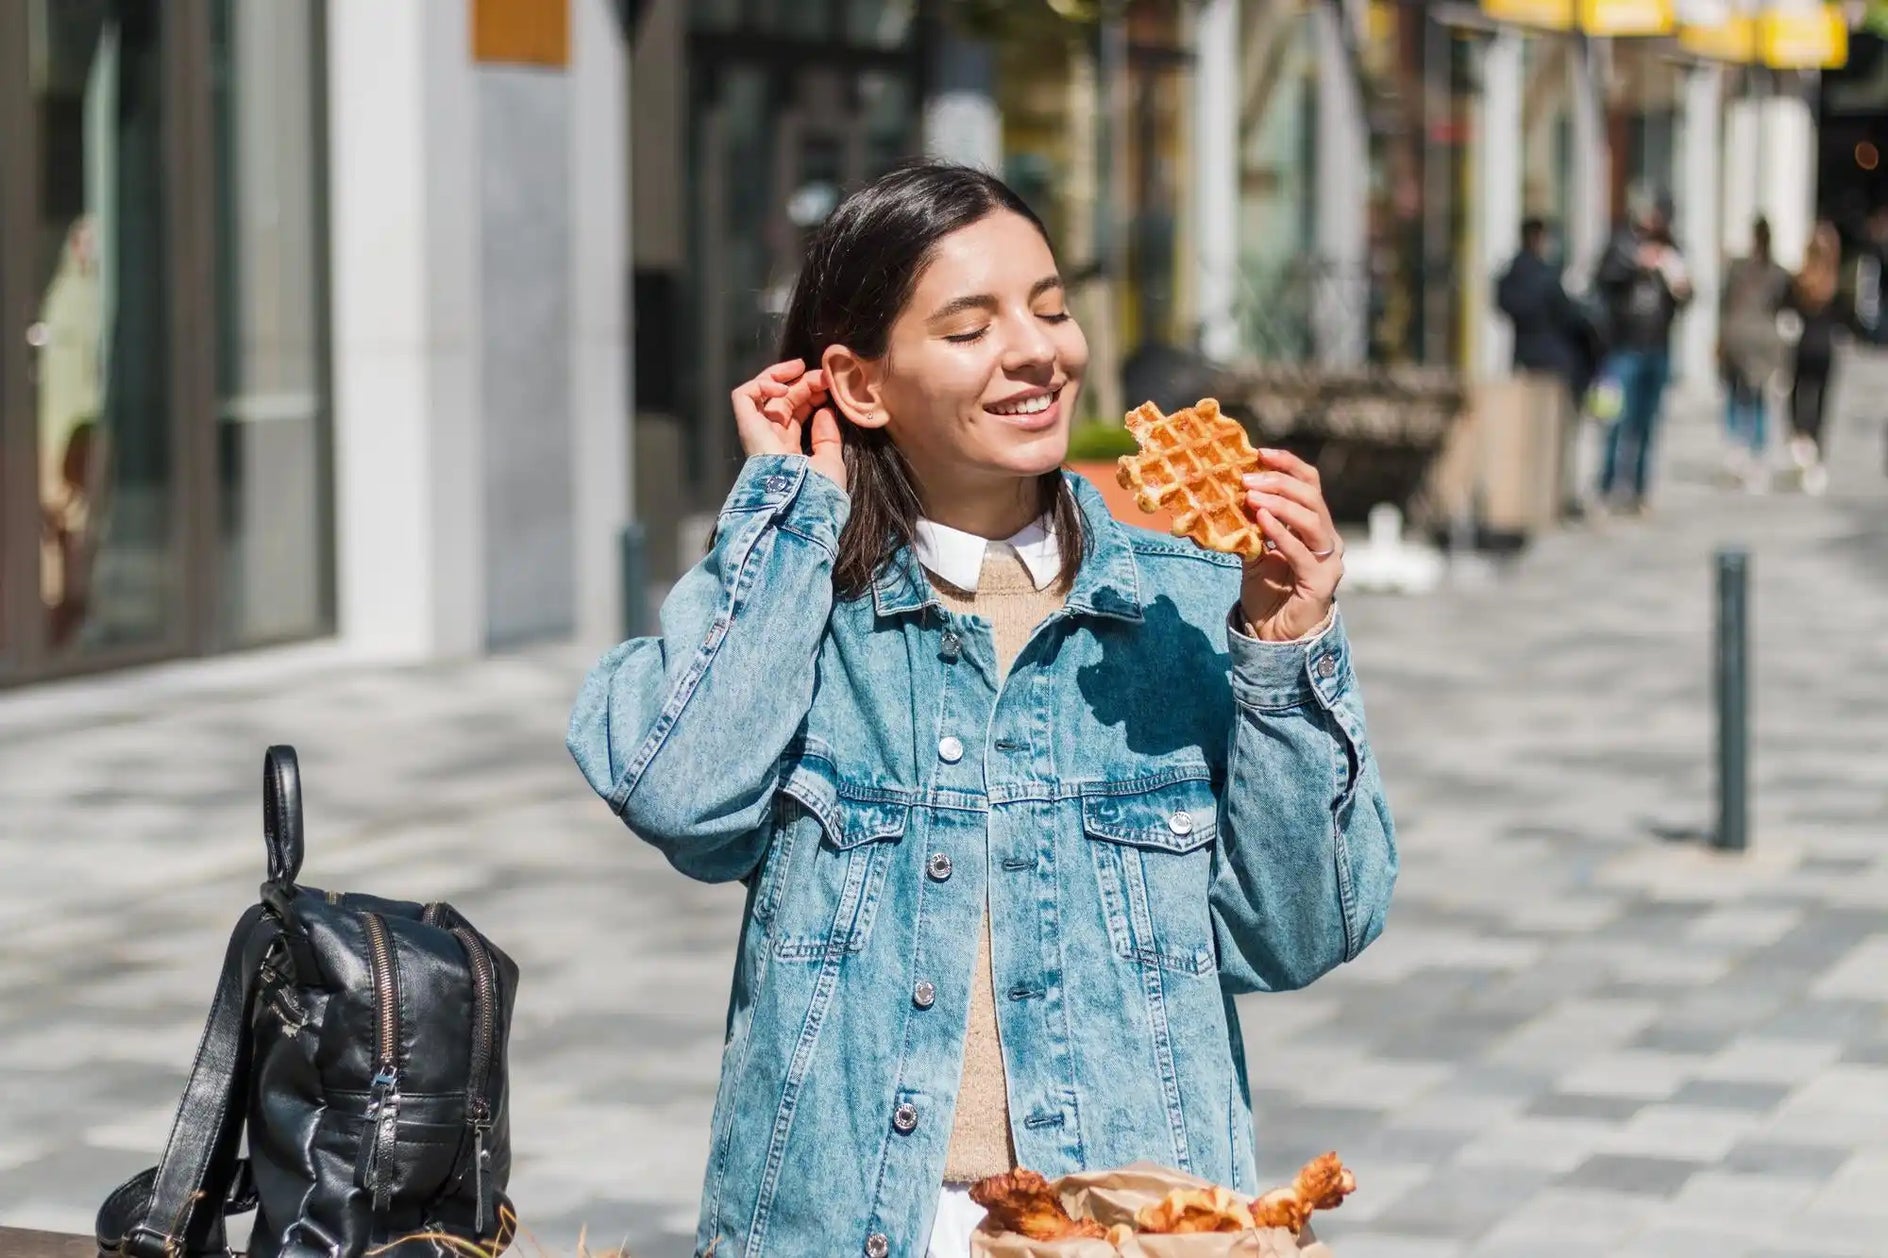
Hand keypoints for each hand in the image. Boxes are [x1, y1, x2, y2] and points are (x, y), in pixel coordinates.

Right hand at [731, 360, 846, 491]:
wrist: (803, 504)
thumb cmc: (818, 490)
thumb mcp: (831, 460)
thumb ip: (827, 436)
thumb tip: (824, 410)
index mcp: (789, 451)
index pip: (796, 413)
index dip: (811, 395)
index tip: (830, 387)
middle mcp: (771, 441)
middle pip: (783, 401)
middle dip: (803, 383)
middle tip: (824, 376)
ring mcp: (757, 434)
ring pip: (762, 394)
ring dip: (781, 377)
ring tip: (801, 370)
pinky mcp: (747, 428)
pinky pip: (744, 396)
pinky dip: (761, 384)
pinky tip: (783, 388)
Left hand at [1239, 449, 1342, 640]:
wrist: (1274, 634)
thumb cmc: (1267, 592)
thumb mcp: (1252, 552)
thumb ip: (1246, 527)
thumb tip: (1221, 497)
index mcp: (1313, 524)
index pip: (1309, 483)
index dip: (1287, 465)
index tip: (1260, 453)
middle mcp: (1327, 538)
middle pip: (1311, 497)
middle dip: (1279, 483)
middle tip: (1247, 479)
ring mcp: (1328, 559)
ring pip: (1312, 519)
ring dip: (1281, 504)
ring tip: (1252, 497)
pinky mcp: (1321, 581)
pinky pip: (1302, 552)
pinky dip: (1282, 534)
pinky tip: (1262, 522)